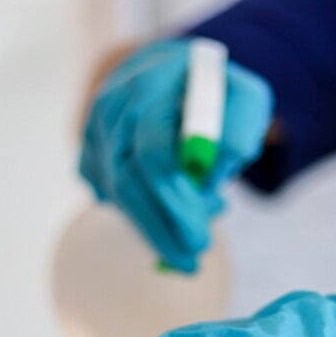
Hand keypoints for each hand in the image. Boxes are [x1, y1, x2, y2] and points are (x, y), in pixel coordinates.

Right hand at [78, 38, 272, 271]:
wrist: (173, 71)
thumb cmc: (218, 93)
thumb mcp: (247, 100)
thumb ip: (239, 133)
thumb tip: (208, 180)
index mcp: (155, 85)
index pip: (154, 153)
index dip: (176, 204)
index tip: (200, 241)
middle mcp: (115, 106)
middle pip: (127, 181)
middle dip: (161, 232)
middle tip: (191, 265)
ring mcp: (95, 130)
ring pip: (116, 194)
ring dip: (154, 227)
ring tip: (192, 237)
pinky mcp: (88, 153)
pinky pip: (109, 197)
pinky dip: (141, 215)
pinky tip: (171, 212)